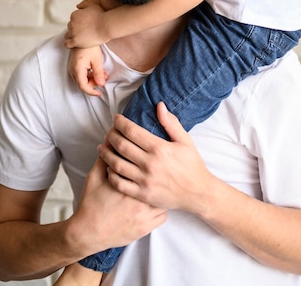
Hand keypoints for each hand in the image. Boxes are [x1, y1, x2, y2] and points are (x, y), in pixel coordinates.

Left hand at [65, 0, 108, 47]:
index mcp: (74, 15)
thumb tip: (77, 7)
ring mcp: (73, 32)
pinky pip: (67, 44)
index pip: (73, 19)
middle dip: (76, 29)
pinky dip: (70, 44)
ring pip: (68, 35)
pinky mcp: (75, 41)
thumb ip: (83, 4)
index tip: (84, 26)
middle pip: (70, 27)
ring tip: (81, 38)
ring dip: (73, 36)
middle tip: (84, 32)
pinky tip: (75, 44)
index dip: (79, 23)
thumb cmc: (101, 16)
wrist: (106, 26)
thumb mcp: (92, 5)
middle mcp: (72, 23)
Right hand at [68, 46, 107, 95]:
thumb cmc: (90, 47)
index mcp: (77, 69)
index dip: (91, 92)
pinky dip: (90, 75)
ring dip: (93, 79)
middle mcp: (73, 70)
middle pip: (83, 84)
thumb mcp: (96, 60)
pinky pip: (82, 75)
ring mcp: (73, 68)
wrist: (83, 36)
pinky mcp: (75, 66)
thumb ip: (98, 73)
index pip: (83, 86)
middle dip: (94, 84)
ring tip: (103, 73)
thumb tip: (101, 84)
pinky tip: (98, 71)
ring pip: (83, 80)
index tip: (99, 93)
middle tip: (104, 78)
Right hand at [69, 158, 166, 255]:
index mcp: (128, 186)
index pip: (145, 167)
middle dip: (158, 174)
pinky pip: (162, 216)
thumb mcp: (95, 177)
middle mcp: (139, 201)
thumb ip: (104, 158)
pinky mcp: (145, 228)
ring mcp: (144, 216)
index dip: (149, 160)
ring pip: (164, 200)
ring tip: (157, 186)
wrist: (88, 232)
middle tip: (157, 170)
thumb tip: (110, 140)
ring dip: (161, 192)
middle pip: (156, 181)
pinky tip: (154, 203)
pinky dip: (160, 209)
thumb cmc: (91, 204)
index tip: (150, 157)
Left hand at [98, 102, 213, 213]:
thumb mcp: (185, 141)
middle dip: (111, 135)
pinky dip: (111, 174)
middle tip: (108, 131)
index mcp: (159, 148)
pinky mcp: (142, 194)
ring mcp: (145, 180)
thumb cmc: (192, 165)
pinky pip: (120, 184)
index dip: (120, 123)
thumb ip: (171, 123)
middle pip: (121, 145)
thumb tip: (159, 105)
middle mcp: (150, 164)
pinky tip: (109, 168)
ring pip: (116, 164)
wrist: (198, 193)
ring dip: (106, 153)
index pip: (132, 131)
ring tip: (102, 147)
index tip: (116, 118)